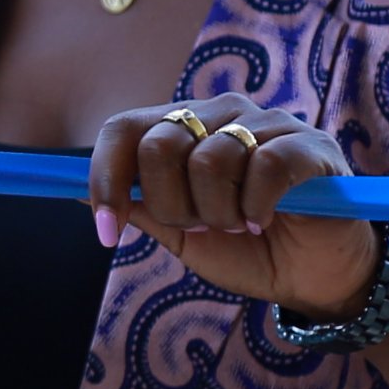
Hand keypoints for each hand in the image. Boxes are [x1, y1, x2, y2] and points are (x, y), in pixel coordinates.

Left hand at [92, 96, 377, 316]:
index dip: (105, 179)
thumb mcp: (180, 233)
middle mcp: (221, 113)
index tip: (107, 230)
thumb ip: (138, 208)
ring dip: (217, 212)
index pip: (123, 129)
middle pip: (160, 144)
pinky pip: (262, 168)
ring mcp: (267, 123)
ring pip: (210, 159)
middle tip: (203, 227)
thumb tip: (75, 194)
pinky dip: (255, 207)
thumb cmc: (248, 249)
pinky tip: (266, 221)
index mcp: (184, 128)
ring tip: (241, 224)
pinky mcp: (309, 145)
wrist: (314, 274)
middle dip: (171, 205)